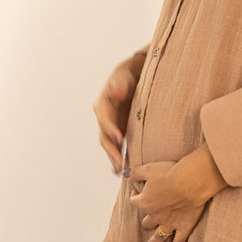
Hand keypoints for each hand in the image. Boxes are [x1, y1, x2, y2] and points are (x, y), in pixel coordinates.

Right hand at [93, 53, 144, 173]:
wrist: (137, 73)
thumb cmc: (131, 71)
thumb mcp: (126, 73)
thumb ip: (122, 83)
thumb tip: (116, 92)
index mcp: (103, 103)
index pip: (104, 118)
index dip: (110, 128)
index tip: (119, 137)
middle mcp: (104, 116)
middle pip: (104, 136)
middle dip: (111, 150)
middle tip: (119, 163)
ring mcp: (112, 124)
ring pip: (109, 144)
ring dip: (113, 157)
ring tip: (120, 171)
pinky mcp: (120, 129)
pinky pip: (117, 145)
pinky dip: (118, 156)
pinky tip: (121, 170)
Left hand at [127, 161, 206, 241]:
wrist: (190, 181)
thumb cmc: (169, 172)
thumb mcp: (148, 168)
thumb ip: (135, 173)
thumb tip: (124, 174)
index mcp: (145, 202)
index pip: (134, 201)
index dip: (135, 196)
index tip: (137, 192)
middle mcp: (155, 215)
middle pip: (146, 221)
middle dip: (146, 220)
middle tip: (146, 221)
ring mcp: (170, 223)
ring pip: (158, 236)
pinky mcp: (184, 226)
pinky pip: (178, 241)